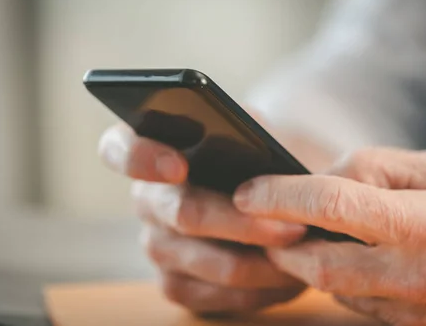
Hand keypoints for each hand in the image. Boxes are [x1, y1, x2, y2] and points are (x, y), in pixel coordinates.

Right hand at [98, 120, 306, 313]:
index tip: (180, 166)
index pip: (119, 150)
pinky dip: (258, 291)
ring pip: (209, 263)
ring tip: (306, 254)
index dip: (142, 158)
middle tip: (292, 227)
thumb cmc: (255, 152)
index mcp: (149, 151)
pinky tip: (286, 278)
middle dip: (244, 223)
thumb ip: (246, 131)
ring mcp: (157, 245)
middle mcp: (145, 199)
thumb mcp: (252, 128)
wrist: (267, 187)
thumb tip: (262, 155)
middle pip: (184, 213)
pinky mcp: (176, 283)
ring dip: (263, 264)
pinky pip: (215, 297)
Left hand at [233, 148, 425, 324]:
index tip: (247, 191)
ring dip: (308, 264)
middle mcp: (417, 274)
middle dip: (278, 245)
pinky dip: (340, 284)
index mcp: (423, 223)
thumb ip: (376, 169)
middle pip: (318, 265)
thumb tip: (323, 179)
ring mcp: (419, 311)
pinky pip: (362, 308)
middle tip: (261, 223)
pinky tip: (345, 260)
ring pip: (335, 291)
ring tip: (301, 237)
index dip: (279, 196)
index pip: (332, 206)